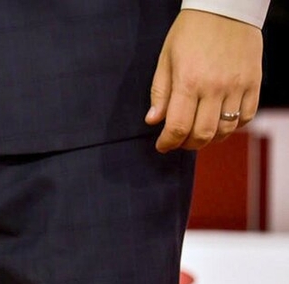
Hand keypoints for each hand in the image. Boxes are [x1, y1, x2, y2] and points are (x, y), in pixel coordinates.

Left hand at [145, 9, 262, 152]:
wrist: (225, 8)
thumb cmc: (190, 32)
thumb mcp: (166, 58)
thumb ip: (160, 92)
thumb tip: (153, 121)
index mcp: (188, 81)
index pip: (178, 127)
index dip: (168, 143)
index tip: (162, 146)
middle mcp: (214, 87)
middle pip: (202, 134)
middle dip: (186, 144)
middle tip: (179, 141)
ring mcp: (237, 85)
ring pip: (225, 130)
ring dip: (209, 139)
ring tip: (198, 133)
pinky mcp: (254, 82)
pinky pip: (247, 116)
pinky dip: (233, 127)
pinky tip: (221, 123)